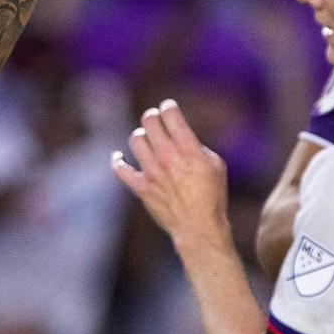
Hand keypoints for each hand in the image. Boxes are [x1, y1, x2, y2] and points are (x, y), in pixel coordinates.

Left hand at [110, 98, 232, 247]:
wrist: (199, 227)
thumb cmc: (212, 196)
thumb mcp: (215, 163)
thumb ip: (197, 146)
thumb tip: (182, 138)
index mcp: (187, 148)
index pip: (170, 114)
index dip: (168, 107)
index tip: (169, 109)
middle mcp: (166, 156)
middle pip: (149, 121)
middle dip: (153, 117)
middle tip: (156, 121)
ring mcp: (151, 172)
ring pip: (135, 139)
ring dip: (141, 136)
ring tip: (147, 140)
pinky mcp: (140, 187)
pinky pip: (120, 169)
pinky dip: (117, 160)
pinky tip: (119, 157)